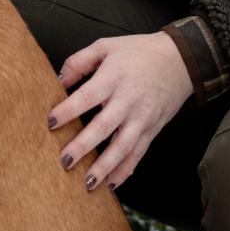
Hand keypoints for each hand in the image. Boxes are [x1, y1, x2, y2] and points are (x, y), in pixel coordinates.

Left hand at [47, 32, 192, 190]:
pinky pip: (138, 154)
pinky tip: (111, 184)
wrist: (179, 60)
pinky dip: (125, 171)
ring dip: (104, 167)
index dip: (68, 110)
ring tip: (87, 183)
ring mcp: (142, 118)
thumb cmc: (138, 51)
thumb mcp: (107, 46)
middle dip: (83, 146)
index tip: (50, 122)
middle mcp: (128, 100)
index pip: (87, 97)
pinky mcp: (152, 129)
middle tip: (65, 161)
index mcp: (113, 77)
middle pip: (103, 127)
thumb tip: (59, 80)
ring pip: (122, 147)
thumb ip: (80, 61)